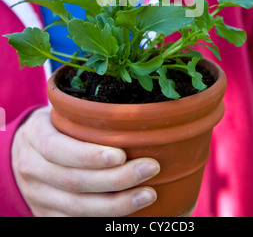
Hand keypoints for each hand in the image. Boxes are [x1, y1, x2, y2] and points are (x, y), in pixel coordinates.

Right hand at [12, 107, 159, 216]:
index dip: (89, 155)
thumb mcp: (60, 112)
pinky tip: (129, 210)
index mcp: (35, 136)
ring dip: (117, 204)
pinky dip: (104, 217)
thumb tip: (134, 115)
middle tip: (150, 168)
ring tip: (148, 194)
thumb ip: (85, 115)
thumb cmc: (54, 126)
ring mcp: (37, 195)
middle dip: (115, 179)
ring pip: (77, 207)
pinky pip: (75, 221)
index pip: (57, 149)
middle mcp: (31, 168)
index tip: (121, 154)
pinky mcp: (45, 214)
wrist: (23, 152)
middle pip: (73, 181)